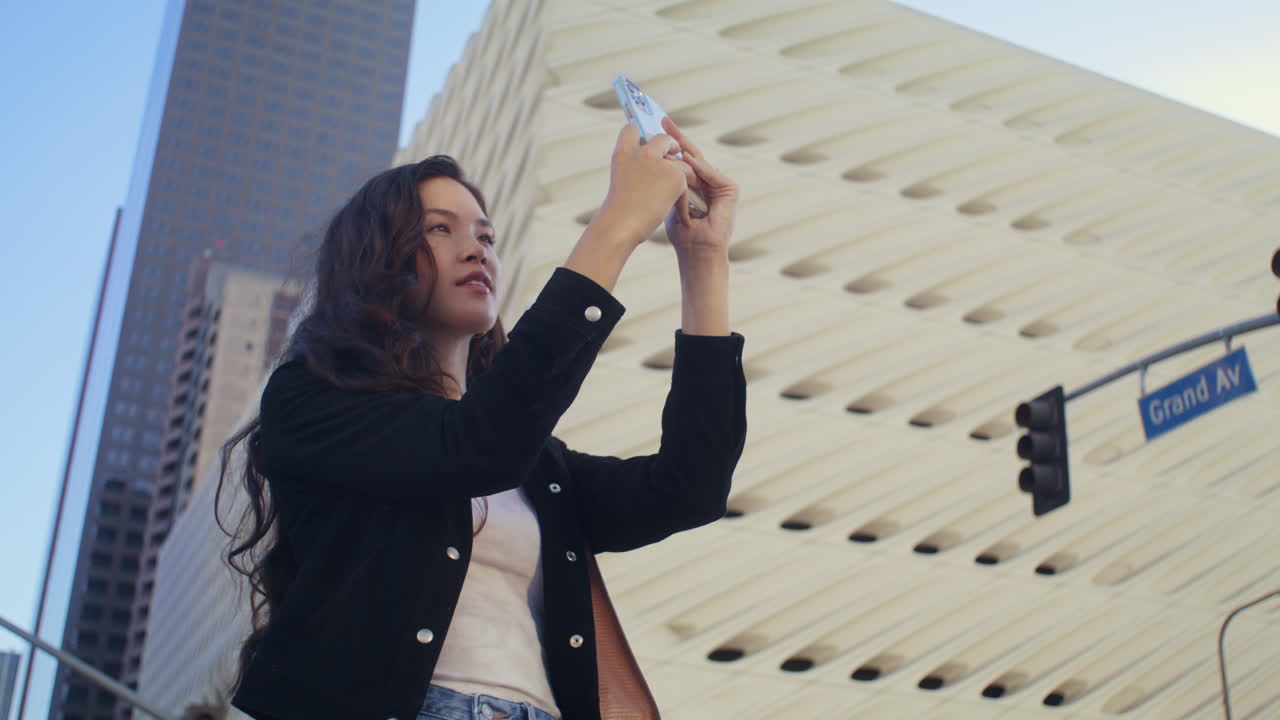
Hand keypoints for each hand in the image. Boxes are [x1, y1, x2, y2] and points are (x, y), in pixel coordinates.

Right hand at [593, 123, 688, 247]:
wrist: (620, 226)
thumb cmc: (618, 212)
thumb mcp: (622, 182)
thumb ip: (635, 168)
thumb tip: (657, 164)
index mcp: (623, 153)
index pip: (631, 130)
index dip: (640, 135)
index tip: (646, 141)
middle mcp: (642, 153)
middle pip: (662, 139)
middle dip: (671, 145)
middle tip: (675, 154)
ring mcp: (660, 163)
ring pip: (680, 162)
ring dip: (683, 175)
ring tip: (681, 192)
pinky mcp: (676, 176)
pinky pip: (687, 181)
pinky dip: (684, 199)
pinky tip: (679, 213)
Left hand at [662, 116, 737, 259]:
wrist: (696, 251)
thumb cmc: (681, 232)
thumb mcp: (667, 200)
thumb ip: (664, 182)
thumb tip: (648, 159)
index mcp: (693, 183)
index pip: (680, 158)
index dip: (668, 143)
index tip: (653, 127)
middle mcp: (707, 181)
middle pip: (691, 154)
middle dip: (677, 137)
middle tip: (663, 120)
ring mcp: (719, 184)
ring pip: (701, 162)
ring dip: (686, 150)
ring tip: (673, 137)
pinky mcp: (729, 191)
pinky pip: (713, 174)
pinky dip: (700, 168)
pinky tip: (687, 160)